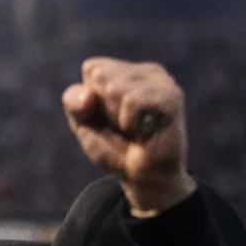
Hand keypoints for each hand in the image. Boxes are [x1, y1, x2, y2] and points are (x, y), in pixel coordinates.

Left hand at [63, 57, 194, 214]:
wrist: (142, 177)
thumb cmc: (114, 147)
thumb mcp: (82, 123)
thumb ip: (74, 102)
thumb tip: (89, 96)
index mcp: (127, 71)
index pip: (91, 68)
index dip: (88, 99)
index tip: (105, 117)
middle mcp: (146, 70)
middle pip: (100, 76)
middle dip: (102, 108)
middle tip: (122, 126)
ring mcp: (162, 82)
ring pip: (114, 87)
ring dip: (116, 117)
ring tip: (133, 129)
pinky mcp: (171, 97)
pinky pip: (132, 100)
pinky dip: (128, 122)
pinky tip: (142, 131)